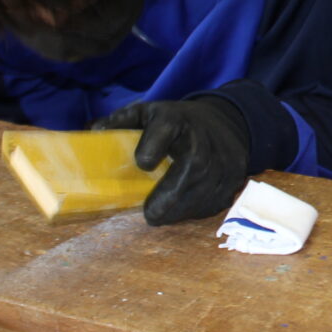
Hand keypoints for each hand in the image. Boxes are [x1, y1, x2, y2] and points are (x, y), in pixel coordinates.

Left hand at [93, 97, 249, 224]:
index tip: (142, 164)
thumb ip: (122, 122)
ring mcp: (225, 156)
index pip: (167, 126)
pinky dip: (196, 210)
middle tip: (150, 214)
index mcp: (177, 117)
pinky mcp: (236, 175)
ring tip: (161, 217)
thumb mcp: (149, 114)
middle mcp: (204, 135)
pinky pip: (218, 198)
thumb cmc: (177, 123)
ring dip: (182, 208)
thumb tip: (95, 133)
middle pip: (194, 164)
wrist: (224, 122)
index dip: (153, 145)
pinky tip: (181, 212)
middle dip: (171, 193)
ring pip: (208, 187)